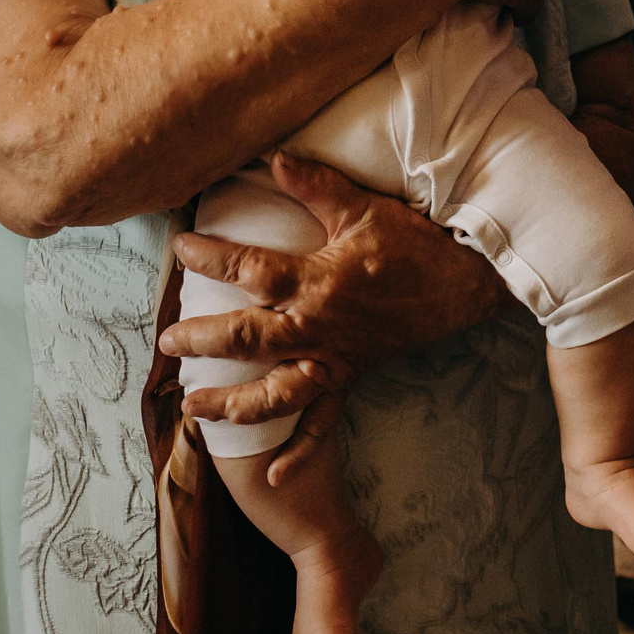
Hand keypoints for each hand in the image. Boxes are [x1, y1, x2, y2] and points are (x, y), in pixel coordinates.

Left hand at [159, 153, 502, 471]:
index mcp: (316, 281)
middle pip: (247, 339)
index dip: (209, 257)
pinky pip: (323, 422)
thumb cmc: (414, 243)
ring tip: (193, 409)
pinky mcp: (350, 375)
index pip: (248, 269)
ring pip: (274, 394)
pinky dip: (299, 451)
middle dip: (202, 340)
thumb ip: (316, 186)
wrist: (464, 283)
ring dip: (231, 404)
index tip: (180, 247)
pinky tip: (272, 477)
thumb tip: (273, 157)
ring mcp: (333, 357)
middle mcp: (317, 326)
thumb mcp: (364, 208)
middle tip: (169, 340)